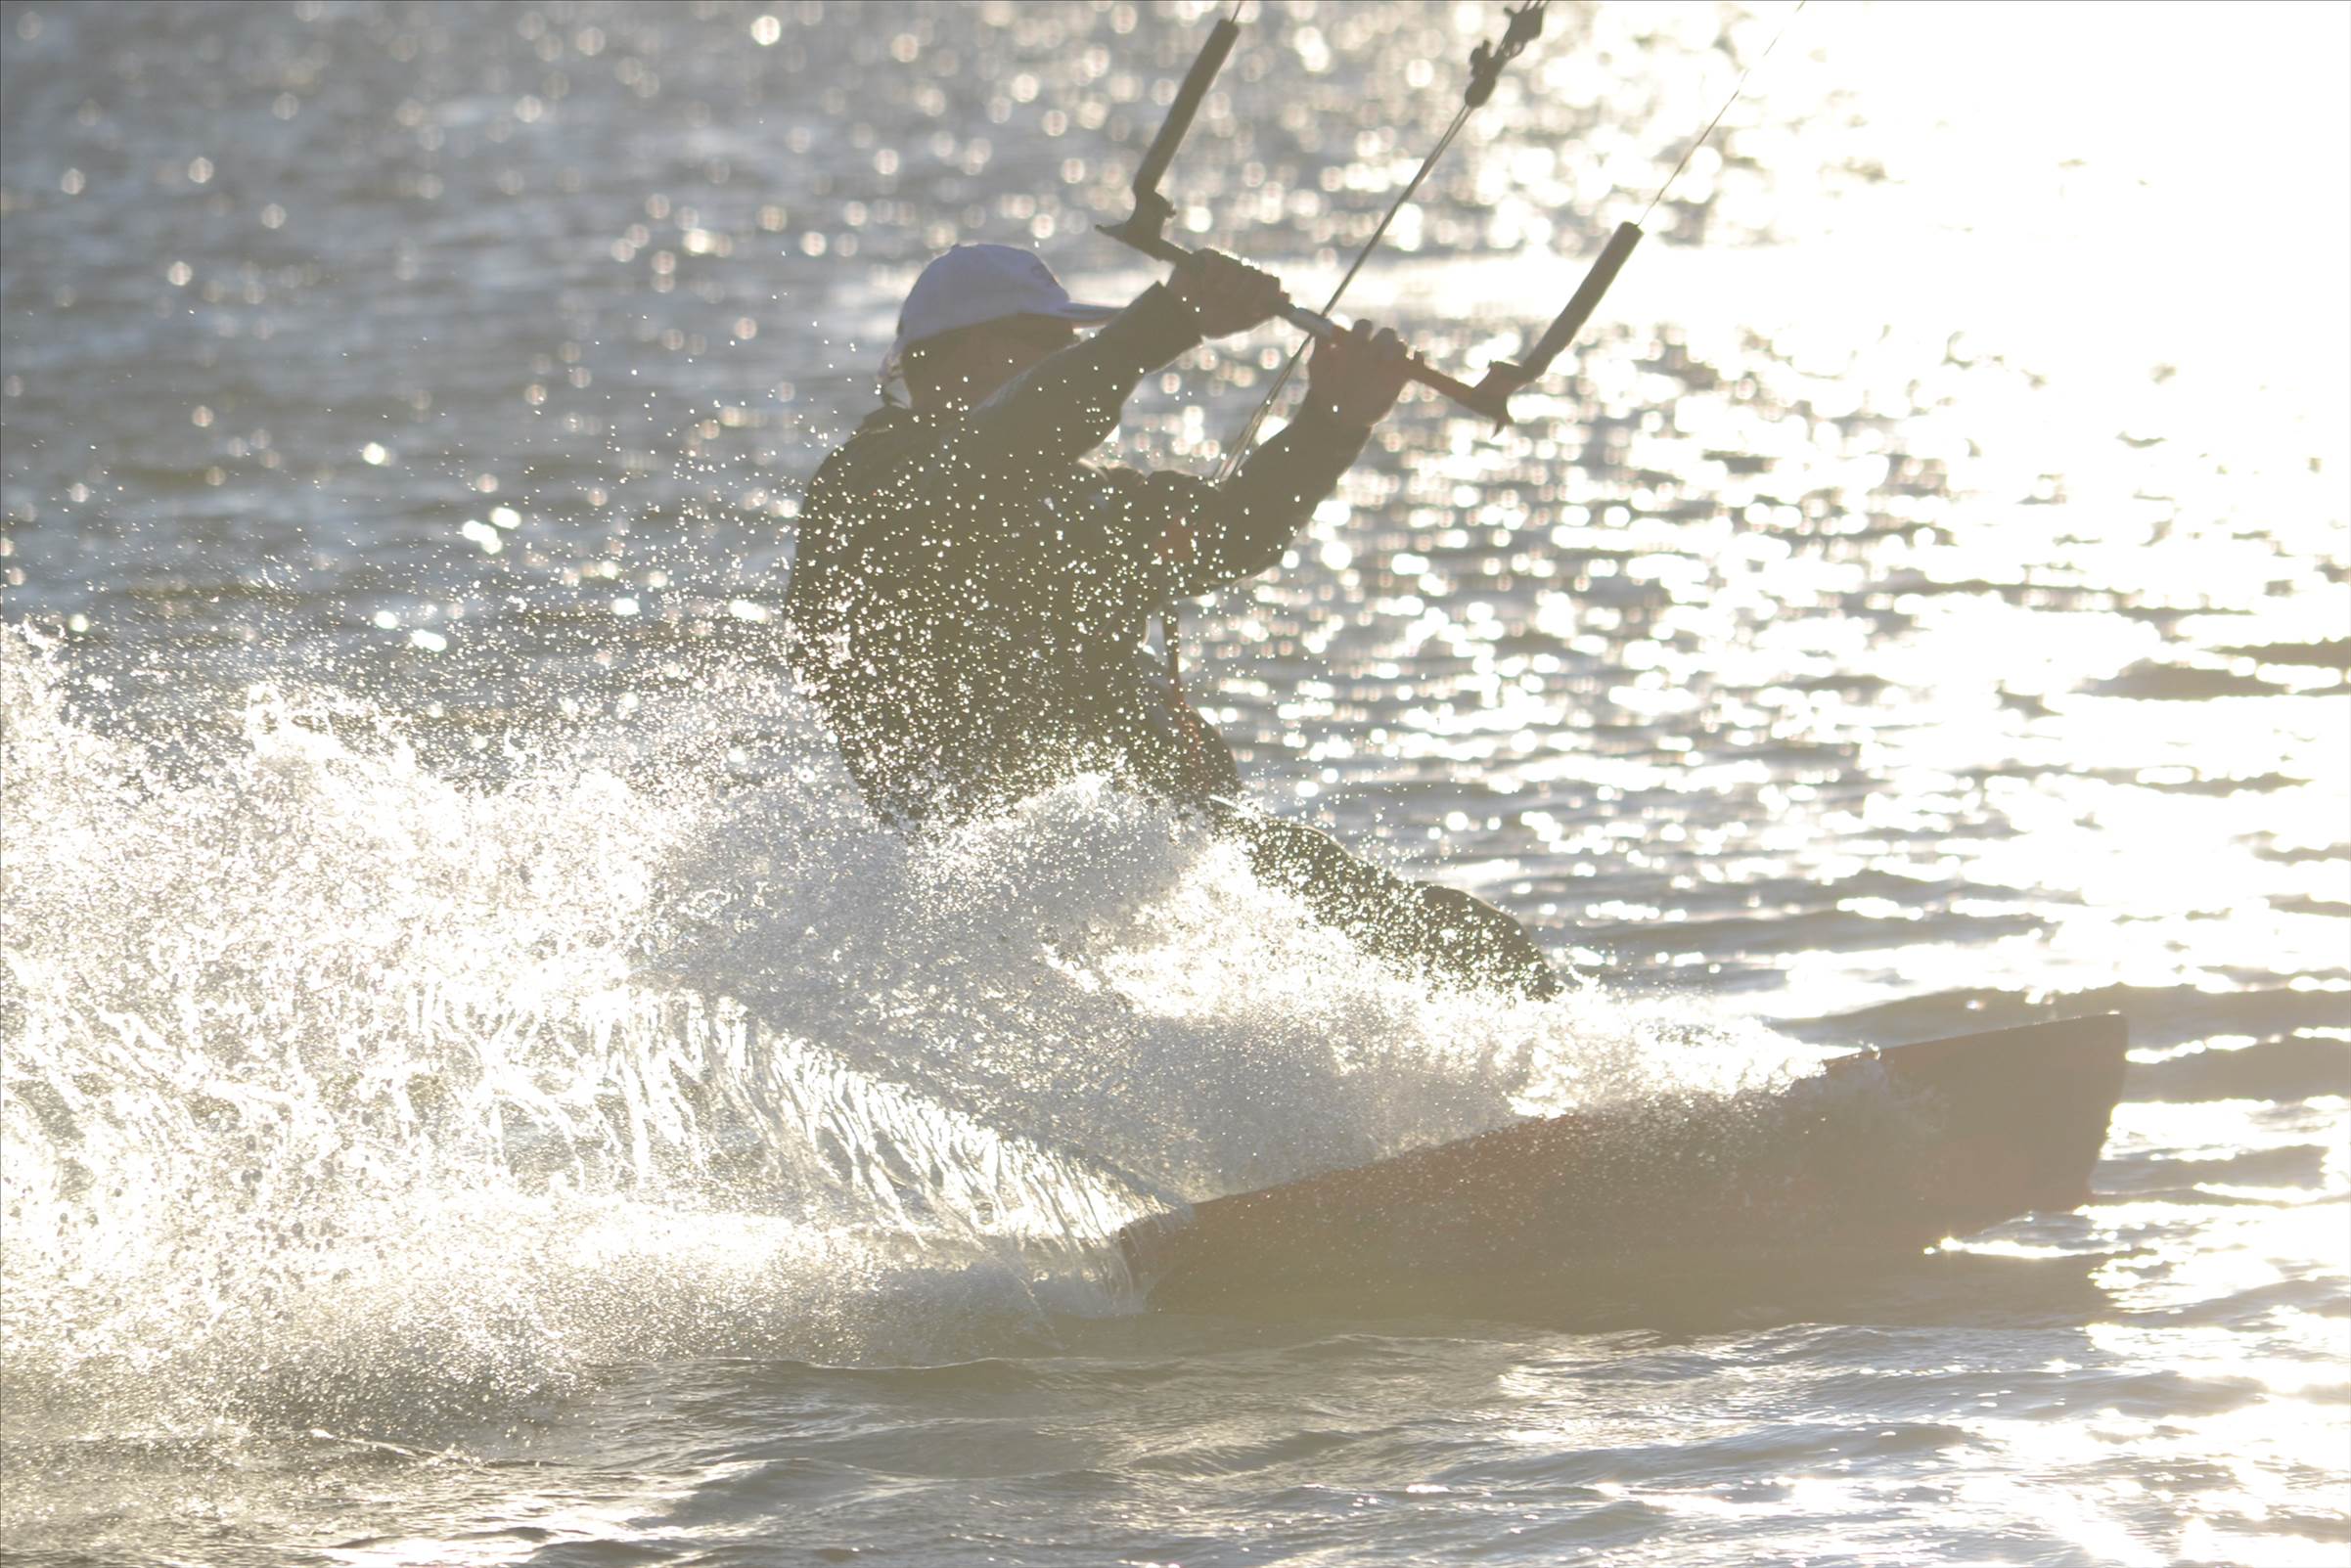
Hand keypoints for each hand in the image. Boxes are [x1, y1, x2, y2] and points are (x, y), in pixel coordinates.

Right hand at [1170, 249, 1287, 337]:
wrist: (1181, 319)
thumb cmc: (1210, 321)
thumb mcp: (1240, 321)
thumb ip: (1264, 311)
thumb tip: (1287, 297)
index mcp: (1253, 287)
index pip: (1271, 281)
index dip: (1266, 294)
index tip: (1254, 308)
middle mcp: (1242, 272)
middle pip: (1257, 274)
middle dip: (1244, 294)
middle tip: (1229, 303)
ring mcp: (1226, 262)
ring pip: (1238, 268)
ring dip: (1226, 288)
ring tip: (1212, 298)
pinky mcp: (1207, 256)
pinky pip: (1218, 261)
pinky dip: (1211, 277)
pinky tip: (1203, 289)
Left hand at [1306, 319, 1409, 427]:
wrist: (1338, 414)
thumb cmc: (1326, 386)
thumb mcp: (1317, 366)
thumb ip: (1321, 347)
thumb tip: (1327, 331)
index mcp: (1356, 340)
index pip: (1365, 326)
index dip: (1363, 330)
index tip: (1356, 341)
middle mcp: (1374, 347)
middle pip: (1387, 334)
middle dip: (1383, 340)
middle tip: (1376, 353)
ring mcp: (1389, 362)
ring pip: (1401, 347)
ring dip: (1399, 350)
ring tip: (1389, 361)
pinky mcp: (1401, 377)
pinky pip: (1416, 363)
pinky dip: (1418, 360)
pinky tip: (1414, 363)